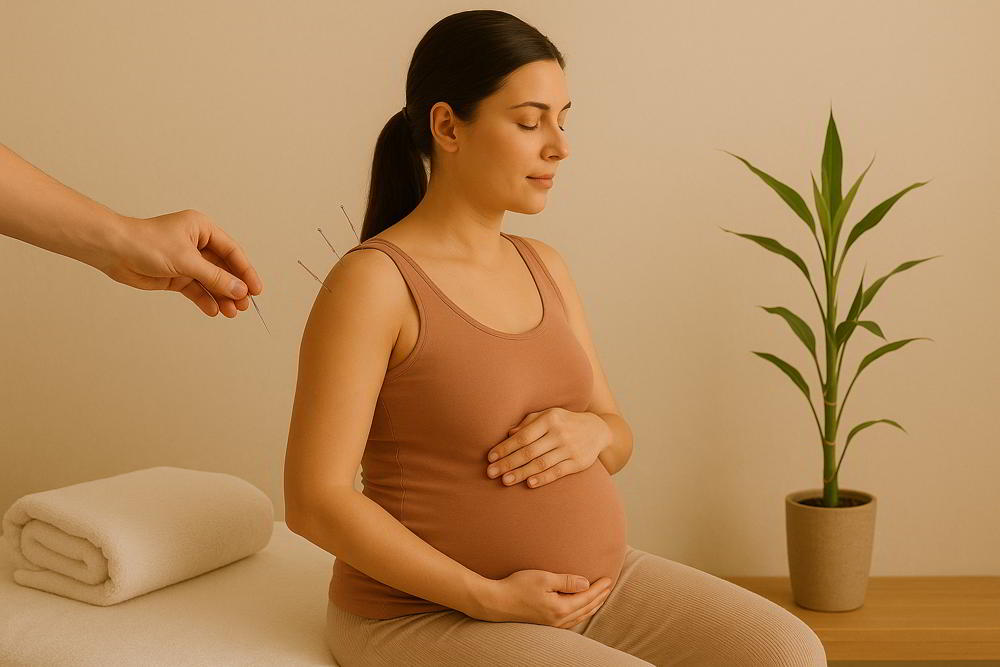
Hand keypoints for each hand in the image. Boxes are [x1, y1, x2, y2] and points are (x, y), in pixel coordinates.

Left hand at [98, 209, 262, 317]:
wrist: (113, 251)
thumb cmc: (146, 243)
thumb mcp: (186, 260)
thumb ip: (215, 277)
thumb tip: (239, 290)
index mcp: (202, 229)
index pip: (232, 252)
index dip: (246, 271)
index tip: (256, 289)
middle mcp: (197, 244)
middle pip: (224, 269)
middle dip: (234, 287)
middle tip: (244, 304)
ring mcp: (186, 261)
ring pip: (211, 281)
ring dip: (221, 296)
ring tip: (231, 312)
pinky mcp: (176, 276)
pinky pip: (196, 290)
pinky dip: (205, 300)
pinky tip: (213, 310)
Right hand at [473, 569, 612, 627]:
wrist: (496, 602)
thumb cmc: (518, 587)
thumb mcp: (544, 579)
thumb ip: (566, 581)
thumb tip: (586, 583)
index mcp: (560, 608)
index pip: (586, 597)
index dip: (599, 588)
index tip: (608, 578)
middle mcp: (559, 620)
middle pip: (586, 608)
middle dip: (599, 597)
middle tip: (609, 587)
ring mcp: (552, 624)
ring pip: (579, 616)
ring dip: (591, 607)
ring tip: (599, 598)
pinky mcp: (545, 623)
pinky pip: (570, 620)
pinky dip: (580, 613)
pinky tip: (580, 610)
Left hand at [485, 408, 612, 488]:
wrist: (597, 430)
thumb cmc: (564, 422)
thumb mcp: (548, 415)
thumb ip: (528, 423)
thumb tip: (508, 434)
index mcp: (549, 419)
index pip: (523, 436)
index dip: (505, 448)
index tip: (490, 458)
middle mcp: (559, 433)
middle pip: (529, 451)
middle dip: (508, 463)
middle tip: (491, 473)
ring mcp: (570, 449)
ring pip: (541, 464)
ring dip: (521, 473)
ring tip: (505, 481)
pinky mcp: (578, 463)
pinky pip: (557, 472)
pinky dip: (542, 478)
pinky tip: (529, 484)